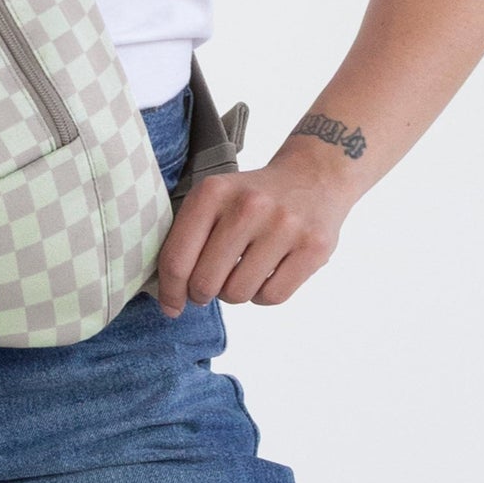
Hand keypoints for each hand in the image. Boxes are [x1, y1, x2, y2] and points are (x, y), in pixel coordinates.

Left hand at [153, 146, 360, 314]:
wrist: (312, 177)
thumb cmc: (251, 198)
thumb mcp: (214, 198)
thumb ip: (187, 238)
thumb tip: (169, 296)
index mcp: (213, 192)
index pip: (177, 259)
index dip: (170, 291)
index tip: (171, 305)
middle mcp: (248, 206)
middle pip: (206, 282)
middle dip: (201, 294)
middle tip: (207, 287)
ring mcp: (284, 226)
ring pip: (238, 293)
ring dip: (234, 294)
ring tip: (241, 273)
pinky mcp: (313, 247)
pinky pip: (272, 297)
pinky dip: (263, 295)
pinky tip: (266, 274)